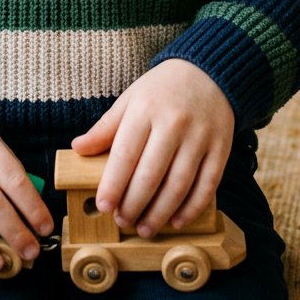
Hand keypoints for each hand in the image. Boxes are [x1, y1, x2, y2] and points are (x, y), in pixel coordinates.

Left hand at [70, 59, 234, 237]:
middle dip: (134, 204)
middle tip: (123, 221)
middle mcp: (174, 122)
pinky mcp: (221, 148)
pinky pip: (207, 185)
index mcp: (146, 108)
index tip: (104, 206)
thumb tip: (78, 148)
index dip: (113, 184)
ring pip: (179, 184)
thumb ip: (106, 127)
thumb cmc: (162, 88)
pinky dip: (192, 208)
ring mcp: (200, 136)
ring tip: (145, 228)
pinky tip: (177, 221)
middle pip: (151, 174)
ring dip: (160, 213)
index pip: (125, 153)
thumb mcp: (131, 98)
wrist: (208, 71)